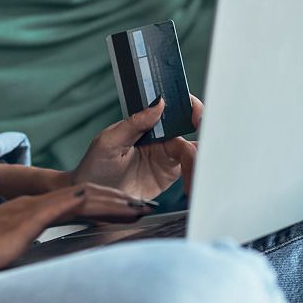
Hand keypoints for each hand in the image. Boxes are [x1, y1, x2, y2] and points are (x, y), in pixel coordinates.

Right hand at [0, 184, 144, 280]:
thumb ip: (29, 242)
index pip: (79, 202)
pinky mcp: (24, 220)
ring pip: (81, 197)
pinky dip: (87, 204)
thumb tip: (50, 252)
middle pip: (87, 196)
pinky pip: (62, 206)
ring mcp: (30, 210)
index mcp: (33, 210)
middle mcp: (35, 205)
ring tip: (138, 207)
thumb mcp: (9, 247)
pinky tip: (103, 205)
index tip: (132, 211)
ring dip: (112, 202)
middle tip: (146, 205)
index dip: (108, 205)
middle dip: (120, 201)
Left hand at [69, 96, 202, 201]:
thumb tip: (159, 102)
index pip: (170, 107)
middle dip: (203, 130)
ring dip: (199, 158)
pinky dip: (196, 174)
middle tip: (209, 141)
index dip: (187, 106)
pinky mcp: (170, 174)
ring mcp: (166, 155)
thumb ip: (134, 123)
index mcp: (144, 122)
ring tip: (196, 173)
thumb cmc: (95, 166)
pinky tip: (195, 183)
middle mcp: (159, 136)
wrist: (93, 200)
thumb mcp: (109, 141)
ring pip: (192, 150)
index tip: (196, 113)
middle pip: (187, 127)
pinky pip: (190, 170)